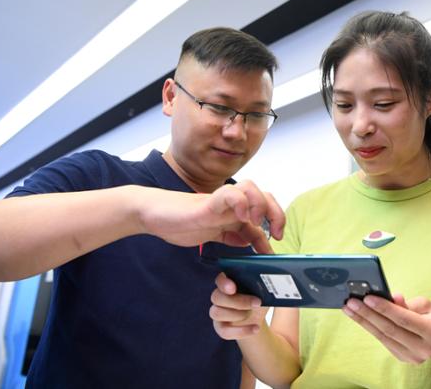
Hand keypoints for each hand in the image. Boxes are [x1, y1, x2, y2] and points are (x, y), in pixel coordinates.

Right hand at [137, 180, 284, 252]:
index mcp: (235, 212)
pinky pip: (229, 193)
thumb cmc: (183, 222)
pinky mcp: (207, 202)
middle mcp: (231, 204)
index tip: (276, 244)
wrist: (154, 214)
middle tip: (276, 235)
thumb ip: (232, 236)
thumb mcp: (214, 235)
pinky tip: (241, 216)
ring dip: (260, 204)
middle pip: (265, 195)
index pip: (264, 211)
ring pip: (251, 188)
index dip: (275, 225)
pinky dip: (240, 202)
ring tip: (257, 222)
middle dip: (276, 213)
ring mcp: (220, 201)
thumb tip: (250, 243)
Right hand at [210, 272, 270, 339]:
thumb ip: (262, 285)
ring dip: (237, 314)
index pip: (220, 279)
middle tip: (257, 303)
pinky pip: (224, 332)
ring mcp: (218, 313)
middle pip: (217, 297)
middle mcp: (219, 297)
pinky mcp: (221, 328)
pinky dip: (241, 331)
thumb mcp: (262, 291)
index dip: (224, 283)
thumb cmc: (258, 299)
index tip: (233, 288)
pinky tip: (256, 328)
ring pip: (216, 313)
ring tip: (252, 315)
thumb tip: (271, 282)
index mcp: (229, 283)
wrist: (256, 318)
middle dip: (238, 301)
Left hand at [342, 293, 430, 363]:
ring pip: (383, 337)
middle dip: (368, 314)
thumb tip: (392, 297)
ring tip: (350, 309)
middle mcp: (425, 348)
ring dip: (364, 321)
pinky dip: (370, 328)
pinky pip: (384, 341)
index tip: (367, 298)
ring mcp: (414, 356)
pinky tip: (360, 317)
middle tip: (351, 302)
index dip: (384, 308)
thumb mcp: (426, 304)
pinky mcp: (403, 358)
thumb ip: (408, 303)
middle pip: (390, 329)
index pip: (404, 319)